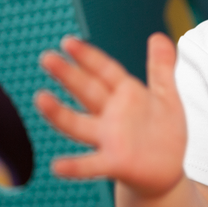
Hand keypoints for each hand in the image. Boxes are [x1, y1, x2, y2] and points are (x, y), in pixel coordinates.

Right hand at [34, 33, 185, 196]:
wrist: (166, 171)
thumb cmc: (163, 132)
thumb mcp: (166, 96)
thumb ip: (161, 68)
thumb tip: (159, 35)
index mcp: (125, 95)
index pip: (105, 71)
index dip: (89, 57)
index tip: (68, 42)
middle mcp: (111, 115)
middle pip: (88, 92)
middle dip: (69, 75)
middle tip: (46, 58)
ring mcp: (110, 139)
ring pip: (80, 124)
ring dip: (60, 114)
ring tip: (40, 99)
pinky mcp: (115, 163)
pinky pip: (92, 165)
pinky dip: (75, 166)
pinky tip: (57, 166)